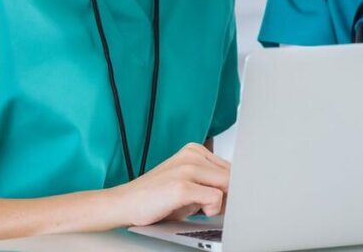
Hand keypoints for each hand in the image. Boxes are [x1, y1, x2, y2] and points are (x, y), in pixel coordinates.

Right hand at [109, 143, 230, 226]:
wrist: (123, 204)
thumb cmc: (156, 197)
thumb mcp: (188, 183)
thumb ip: (211, 182)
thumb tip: (239, 191)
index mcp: (195, 150)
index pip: (231, 167)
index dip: (232, 187)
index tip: (227, 199)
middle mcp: (192, 155)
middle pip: (232, 176)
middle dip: (229, 195)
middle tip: (212, 208)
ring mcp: (187, 168)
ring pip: (227, 185)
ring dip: (220, 203)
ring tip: (200, 208)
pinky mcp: (182, 185)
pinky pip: (215, 198)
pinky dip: (212, 209)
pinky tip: (196, 211)